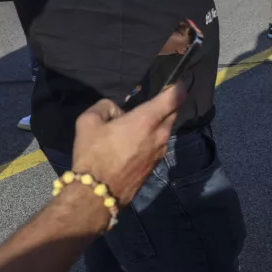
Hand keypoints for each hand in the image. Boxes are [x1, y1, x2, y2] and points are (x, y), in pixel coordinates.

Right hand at [71, 85, 186, 205]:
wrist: (97, 194)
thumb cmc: (93, 155)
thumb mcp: (88, 122)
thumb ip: (105, 107)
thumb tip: (117, 111)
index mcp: (147, 120)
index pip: (175, 97)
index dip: (181, 85)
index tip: (183, 78)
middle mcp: (160, 134)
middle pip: (174, 112)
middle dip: (171, 102)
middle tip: (162, 95)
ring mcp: (161, 151)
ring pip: (167, 128)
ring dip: (161, 120)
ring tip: (144, 118)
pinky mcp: (156, 163)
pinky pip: (160, 142)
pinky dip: (155, 135)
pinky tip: (139, 138)